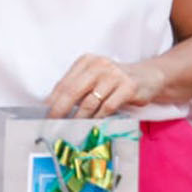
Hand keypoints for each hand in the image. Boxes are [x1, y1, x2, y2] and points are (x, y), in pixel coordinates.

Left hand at [45, 54, 161, 118]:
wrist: (147, 76)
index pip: (63, 83)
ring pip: (89, 102)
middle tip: (53, 125)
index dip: (52, 101)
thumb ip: (78, 88)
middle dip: (60, 111)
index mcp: (86, 61)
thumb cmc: (115, 80)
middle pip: (72, 91)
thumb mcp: (95, 78)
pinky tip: (94, 125)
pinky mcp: (128, 87)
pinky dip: (98, 119)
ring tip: (72, 129)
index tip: (44, 115)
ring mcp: (114, 75)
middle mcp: (98, 65)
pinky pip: (107, 107)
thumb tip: (55, 108)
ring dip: (79, 119)